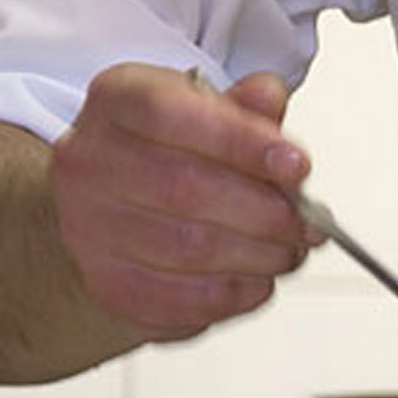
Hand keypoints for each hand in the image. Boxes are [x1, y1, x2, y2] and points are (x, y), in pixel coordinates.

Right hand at [50, 63, 313, 342]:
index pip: (170, 113)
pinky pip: (180, 299)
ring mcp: (88, 227)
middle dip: (266, 212)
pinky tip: (257, 279)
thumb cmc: (169, 155)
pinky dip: (235, 294)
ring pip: (189, 249)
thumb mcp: (208, 112)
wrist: (115, 213)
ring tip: (289, 251)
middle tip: (309, 222)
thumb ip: (244, 108)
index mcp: (116, 101)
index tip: (296, 165)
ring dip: (259, 256)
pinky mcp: (106, 284)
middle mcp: (88, 161)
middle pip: (185, 188)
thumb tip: (267, 98)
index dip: (241, 141)